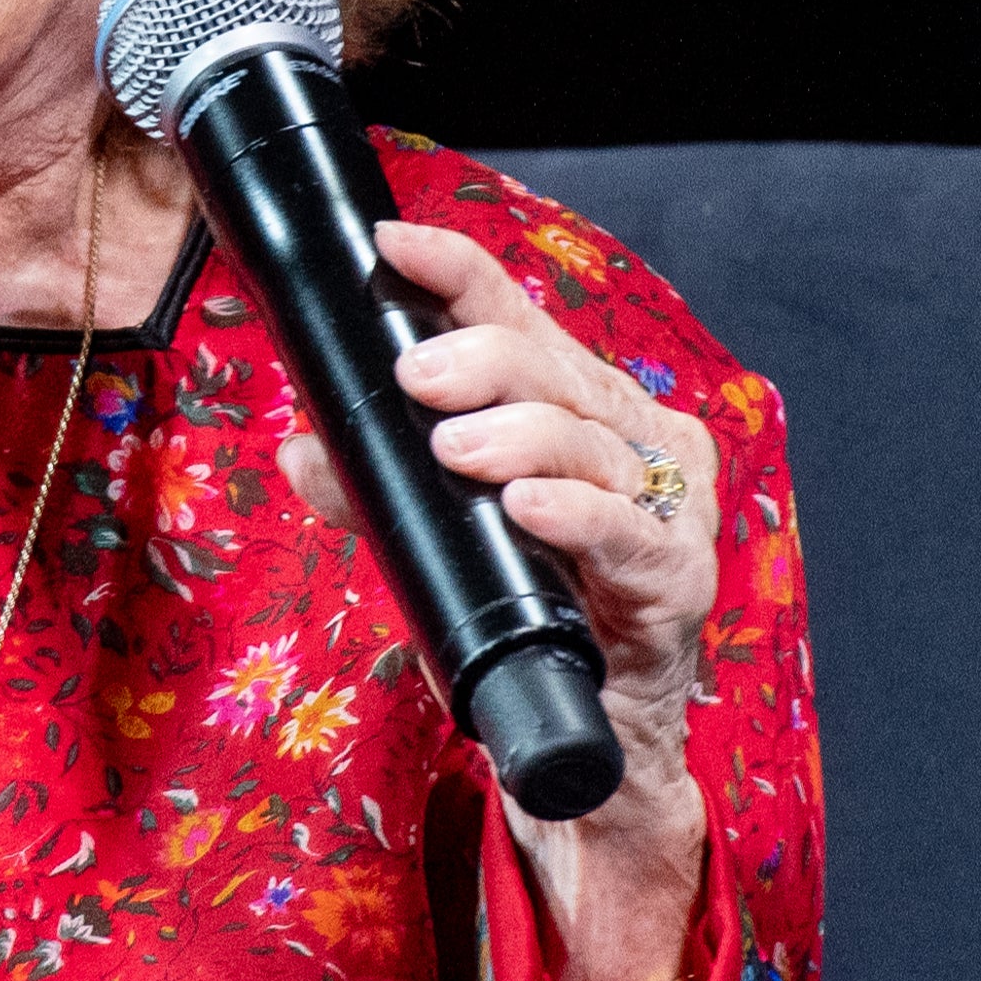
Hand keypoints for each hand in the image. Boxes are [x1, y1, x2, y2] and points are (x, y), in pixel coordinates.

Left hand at [275, 216, 714, 980]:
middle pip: (559, 370)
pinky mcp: (678, 580)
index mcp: (580, 407)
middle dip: (484, 360)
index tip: (392, 248)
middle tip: (418, 376)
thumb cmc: (522, 608)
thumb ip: (372, 489)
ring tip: (458, 450)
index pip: (521, 318)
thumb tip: (301, 448)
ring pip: (594, 442)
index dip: (459, 274)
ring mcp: (668, 507)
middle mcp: (635, 440)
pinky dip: (578, 518)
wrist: (585, 732)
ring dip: (521, 439)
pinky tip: (527, 509)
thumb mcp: (432, 537)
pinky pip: (631, 536)